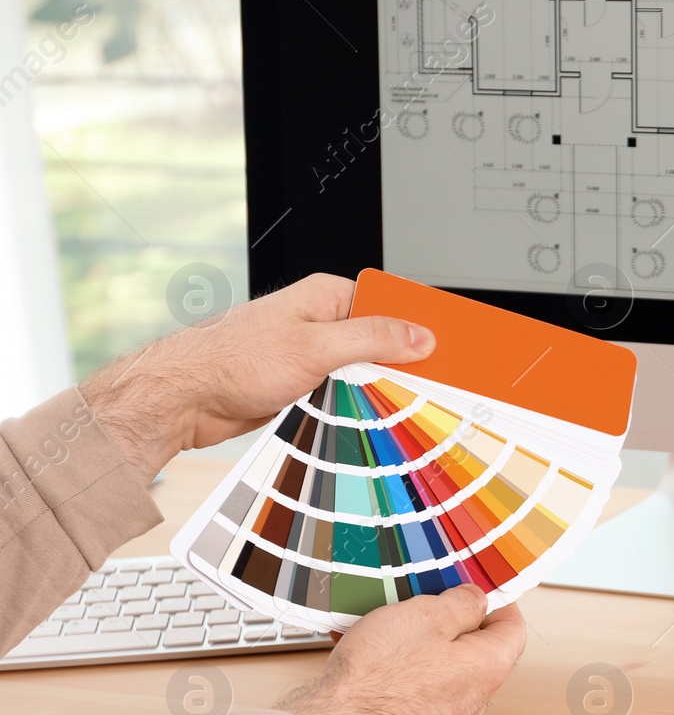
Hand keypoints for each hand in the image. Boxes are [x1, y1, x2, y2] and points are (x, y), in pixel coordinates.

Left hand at [80, 274, 435, 480]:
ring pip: (366, 371)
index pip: (390, 304)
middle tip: (432, 386)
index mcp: (327, 296)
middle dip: (405, 364)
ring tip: (403, 405)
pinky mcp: (305, 384)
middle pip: (383, 341)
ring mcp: (314, 354)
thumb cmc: (230, 361)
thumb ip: (371, 339)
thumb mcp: (315, 347)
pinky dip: (360, 405)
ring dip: (381, 390)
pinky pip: (347, 393)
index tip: (448, 347)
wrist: (183, 400)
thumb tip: (418, 336)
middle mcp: (322, 322)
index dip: (420, 325)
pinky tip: (373, 417)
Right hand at [278, 585, 526, 714]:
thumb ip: (460, 605)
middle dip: (453, 623)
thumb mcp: (424, 617)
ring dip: (424, 647)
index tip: (477, 588)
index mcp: (487, 669)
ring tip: (391, 627)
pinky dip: (402, 673)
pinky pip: (417, 694)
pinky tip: (373, 658)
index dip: (498, 603)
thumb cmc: (376, 677)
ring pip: (443, 672)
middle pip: (477, 651)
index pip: (513, 630)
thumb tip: (478, 600)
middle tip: (426, 602)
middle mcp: (473, 702)